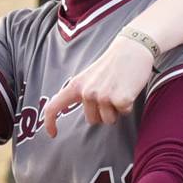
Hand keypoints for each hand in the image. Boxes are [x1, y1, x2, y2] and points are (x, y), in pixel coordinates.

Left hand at [41, 35, 156, 136]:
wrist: (133, 48)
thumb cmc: (112, 65)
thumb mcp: (89, 77)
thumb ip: (81, 92)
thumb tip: (75, 111)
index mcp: (76, 85)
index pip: (54, 107)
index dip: (49, 123)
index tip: (53, 134)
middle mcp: (87, 92)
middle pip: (92, 120)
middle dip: (103, 112)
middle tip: (111, 92)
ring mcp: (103, 96)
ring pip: (109, 120)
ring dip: (116, 110)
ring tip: (119, 89)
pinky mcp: (120, 99)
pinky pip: (124, 113)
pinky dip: (128, 105)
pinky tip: (128, 89)